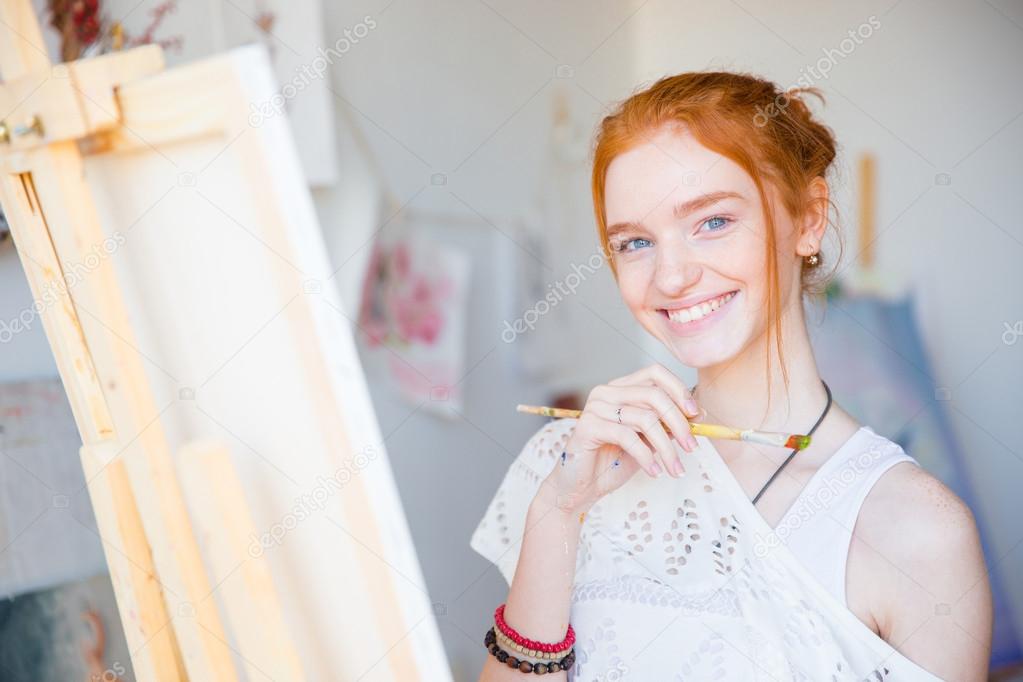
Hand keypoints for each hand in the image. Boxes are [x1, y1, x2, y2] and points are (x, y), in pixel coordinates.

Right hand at [539, 364, 700, 514]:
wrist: (582, 486)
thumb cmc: (614, 460)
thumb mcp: (648, 440)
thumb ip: (667, 425)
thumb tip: (700, 415)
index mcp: (621, 388)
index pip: (655, 373)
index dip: (679, 390)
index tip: (696, 414)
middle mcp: (607, 392)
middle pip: (653, 395)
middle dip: (678, 422)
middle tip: (692, 447)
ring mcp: (596, 407)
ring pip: (644, 419)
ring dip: (666, 448)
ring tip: (675, 468)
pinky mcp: (588, 426)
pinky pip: (627, 436)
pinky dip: (646, 456)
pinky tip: (654, 471)